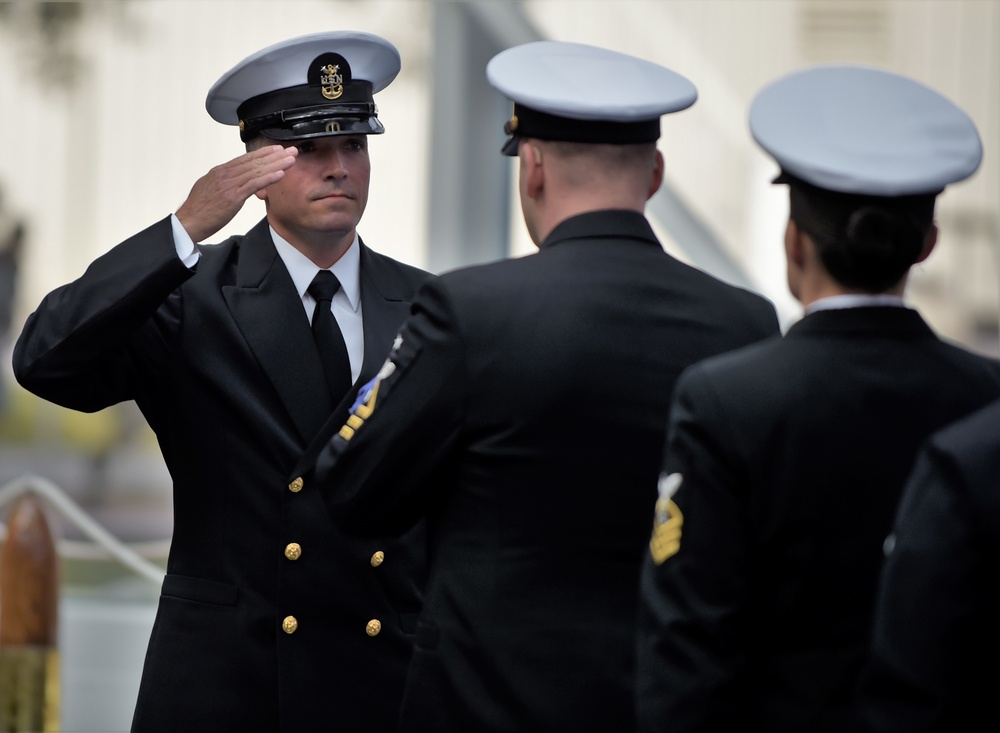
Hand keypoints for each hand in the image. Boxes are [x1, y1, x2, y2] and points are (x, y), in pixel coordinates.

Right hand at [175, 145, 297, 242]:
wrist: (188, 221)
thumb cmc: (199, 209)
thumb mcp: (210, 189)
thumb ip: (224, 183)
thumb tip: (234, 182)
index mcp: (220, 171)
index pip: (245, 159)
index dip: (263, 153)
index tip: (277, 149)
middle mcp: (225, 174)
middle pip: (255, 161)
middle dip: (275, 155)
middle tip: (291, 150)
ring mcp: (229, 184)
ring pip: (257, 170)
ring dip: (277, 164)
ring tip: (291, 159)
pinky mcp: (233, 196)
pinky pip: (254, 184)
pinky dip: (268, 178)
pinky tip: (281, 174)